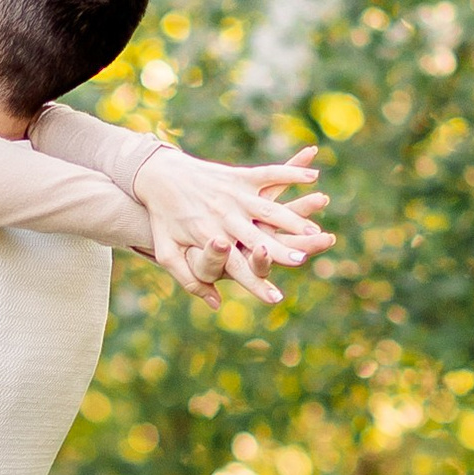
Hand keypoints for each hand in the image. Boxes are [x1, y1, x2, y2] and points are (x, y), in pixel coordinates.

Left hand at [137, 145, 333, 307]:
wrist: (159, 175)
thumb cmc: (163, 218)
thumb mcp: (167, 252)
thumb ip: (190, 280)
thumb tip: (216, 304)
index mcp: (209, 238)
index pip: (236, 267)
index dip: (255, 283)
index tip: (275, 298)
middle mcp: (224, 217)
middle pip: (257, 237)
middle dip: (278, 250)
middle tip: (300, 261)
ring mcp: (234, 195)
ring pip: (269, 209)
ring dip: (293, 219)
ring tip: (314, 231)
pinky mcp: (240, 176)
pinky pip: (269, 173)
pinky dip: (291, 171)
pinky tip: (314, 174)